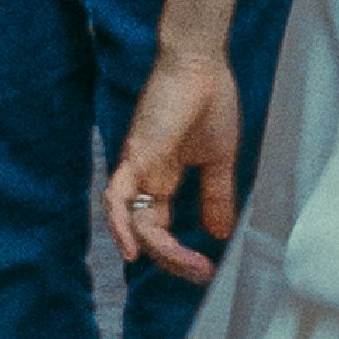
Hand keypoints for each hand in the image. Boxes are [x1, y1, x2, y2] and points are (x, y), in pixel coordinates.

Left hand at [104, 45, 242, 287]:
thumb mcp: (219, 159)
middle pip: (145, 234)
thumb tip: (220, 233)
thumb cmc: (210, 100)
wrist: (202, 64)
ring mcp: (136, 168)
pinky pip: (117, 196)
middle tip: (202, 274)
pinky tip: (133, 250)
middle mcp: (144, 179)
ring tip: (186, 266)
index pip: (159, 229)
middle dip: (173, 260)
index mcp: (162, 179)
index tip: (207, 270)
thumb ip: (216, 196)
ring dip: (155, 249)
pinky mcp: (135, 155)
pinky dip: (119, 224)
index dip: (179, 254)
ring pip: (131, 223)